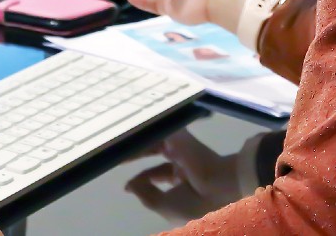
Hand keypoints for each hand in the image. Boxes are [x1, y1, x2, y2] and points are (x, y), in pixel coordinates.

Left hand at [124, 129, 242, 224]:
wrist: (219, 187)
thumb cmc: (195, 203)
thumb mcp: (165, 206)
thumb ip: (145, 194)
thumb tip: (129, 184)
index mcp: (183, 180)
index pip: (158, 173)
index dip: (143, 177)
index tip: (127, 185)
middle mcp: (182, 162)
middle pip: (155, 152)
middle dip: (137, 154)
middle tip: (117, 154)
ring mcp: (181, 148)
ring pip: (154, 140)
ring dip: (136, 141)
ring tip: (116, 143)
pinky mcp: (180, 135)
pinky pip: (158, 129)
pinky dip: (144, 130)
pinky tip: (129, 132)